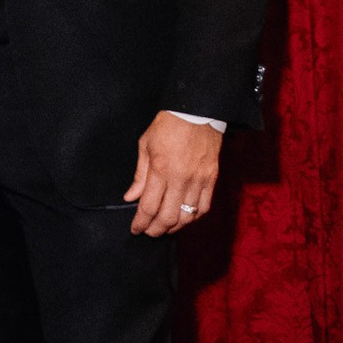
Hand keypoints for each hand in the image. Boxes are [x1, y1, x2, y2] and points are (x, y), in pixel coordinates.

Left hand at [125, 111, 223, 239]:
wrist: (197, 111)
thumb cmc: (168, 125)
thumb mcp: (145, 145)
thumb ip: (139, 175)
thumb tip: (130, 198)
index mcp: (160, 169)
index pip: (149, 206)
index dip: (140, 222)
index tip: (135, 228)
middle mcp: (180, 178)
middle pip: (168, 217)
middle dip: (155, 229)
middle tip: (148, 231)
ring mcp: (199, 180)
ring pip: (188, 216)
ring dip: (174, 227)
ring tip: (165, 227)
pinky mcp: (212, 178)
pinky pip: (204, 207)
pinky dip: (194, 217)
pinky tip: (185, 218)